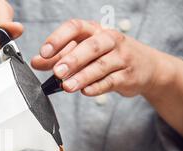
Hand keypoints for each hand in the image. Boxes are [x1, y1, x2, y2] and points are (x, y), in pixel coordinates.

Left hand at [31, 19, 163, 97]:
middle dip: (72, 59)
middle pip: (90, 46)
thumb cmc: (106, 56)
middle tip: (57, 71)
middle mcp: (109, 40)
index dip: (58, 38)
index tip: (44, 52)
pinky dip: (97, 87)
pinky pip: (110, 81)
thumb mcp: (82, 52)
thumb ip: (58, 57)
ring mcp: (121, 57)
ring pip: (100, 66)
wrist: (146, 67)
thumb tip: (36, 62)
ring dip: (82, 77)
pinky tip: (85, 91)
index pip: (75, 27)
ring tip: (66, 86)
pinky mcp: (128, 76)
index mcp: (94, 30)